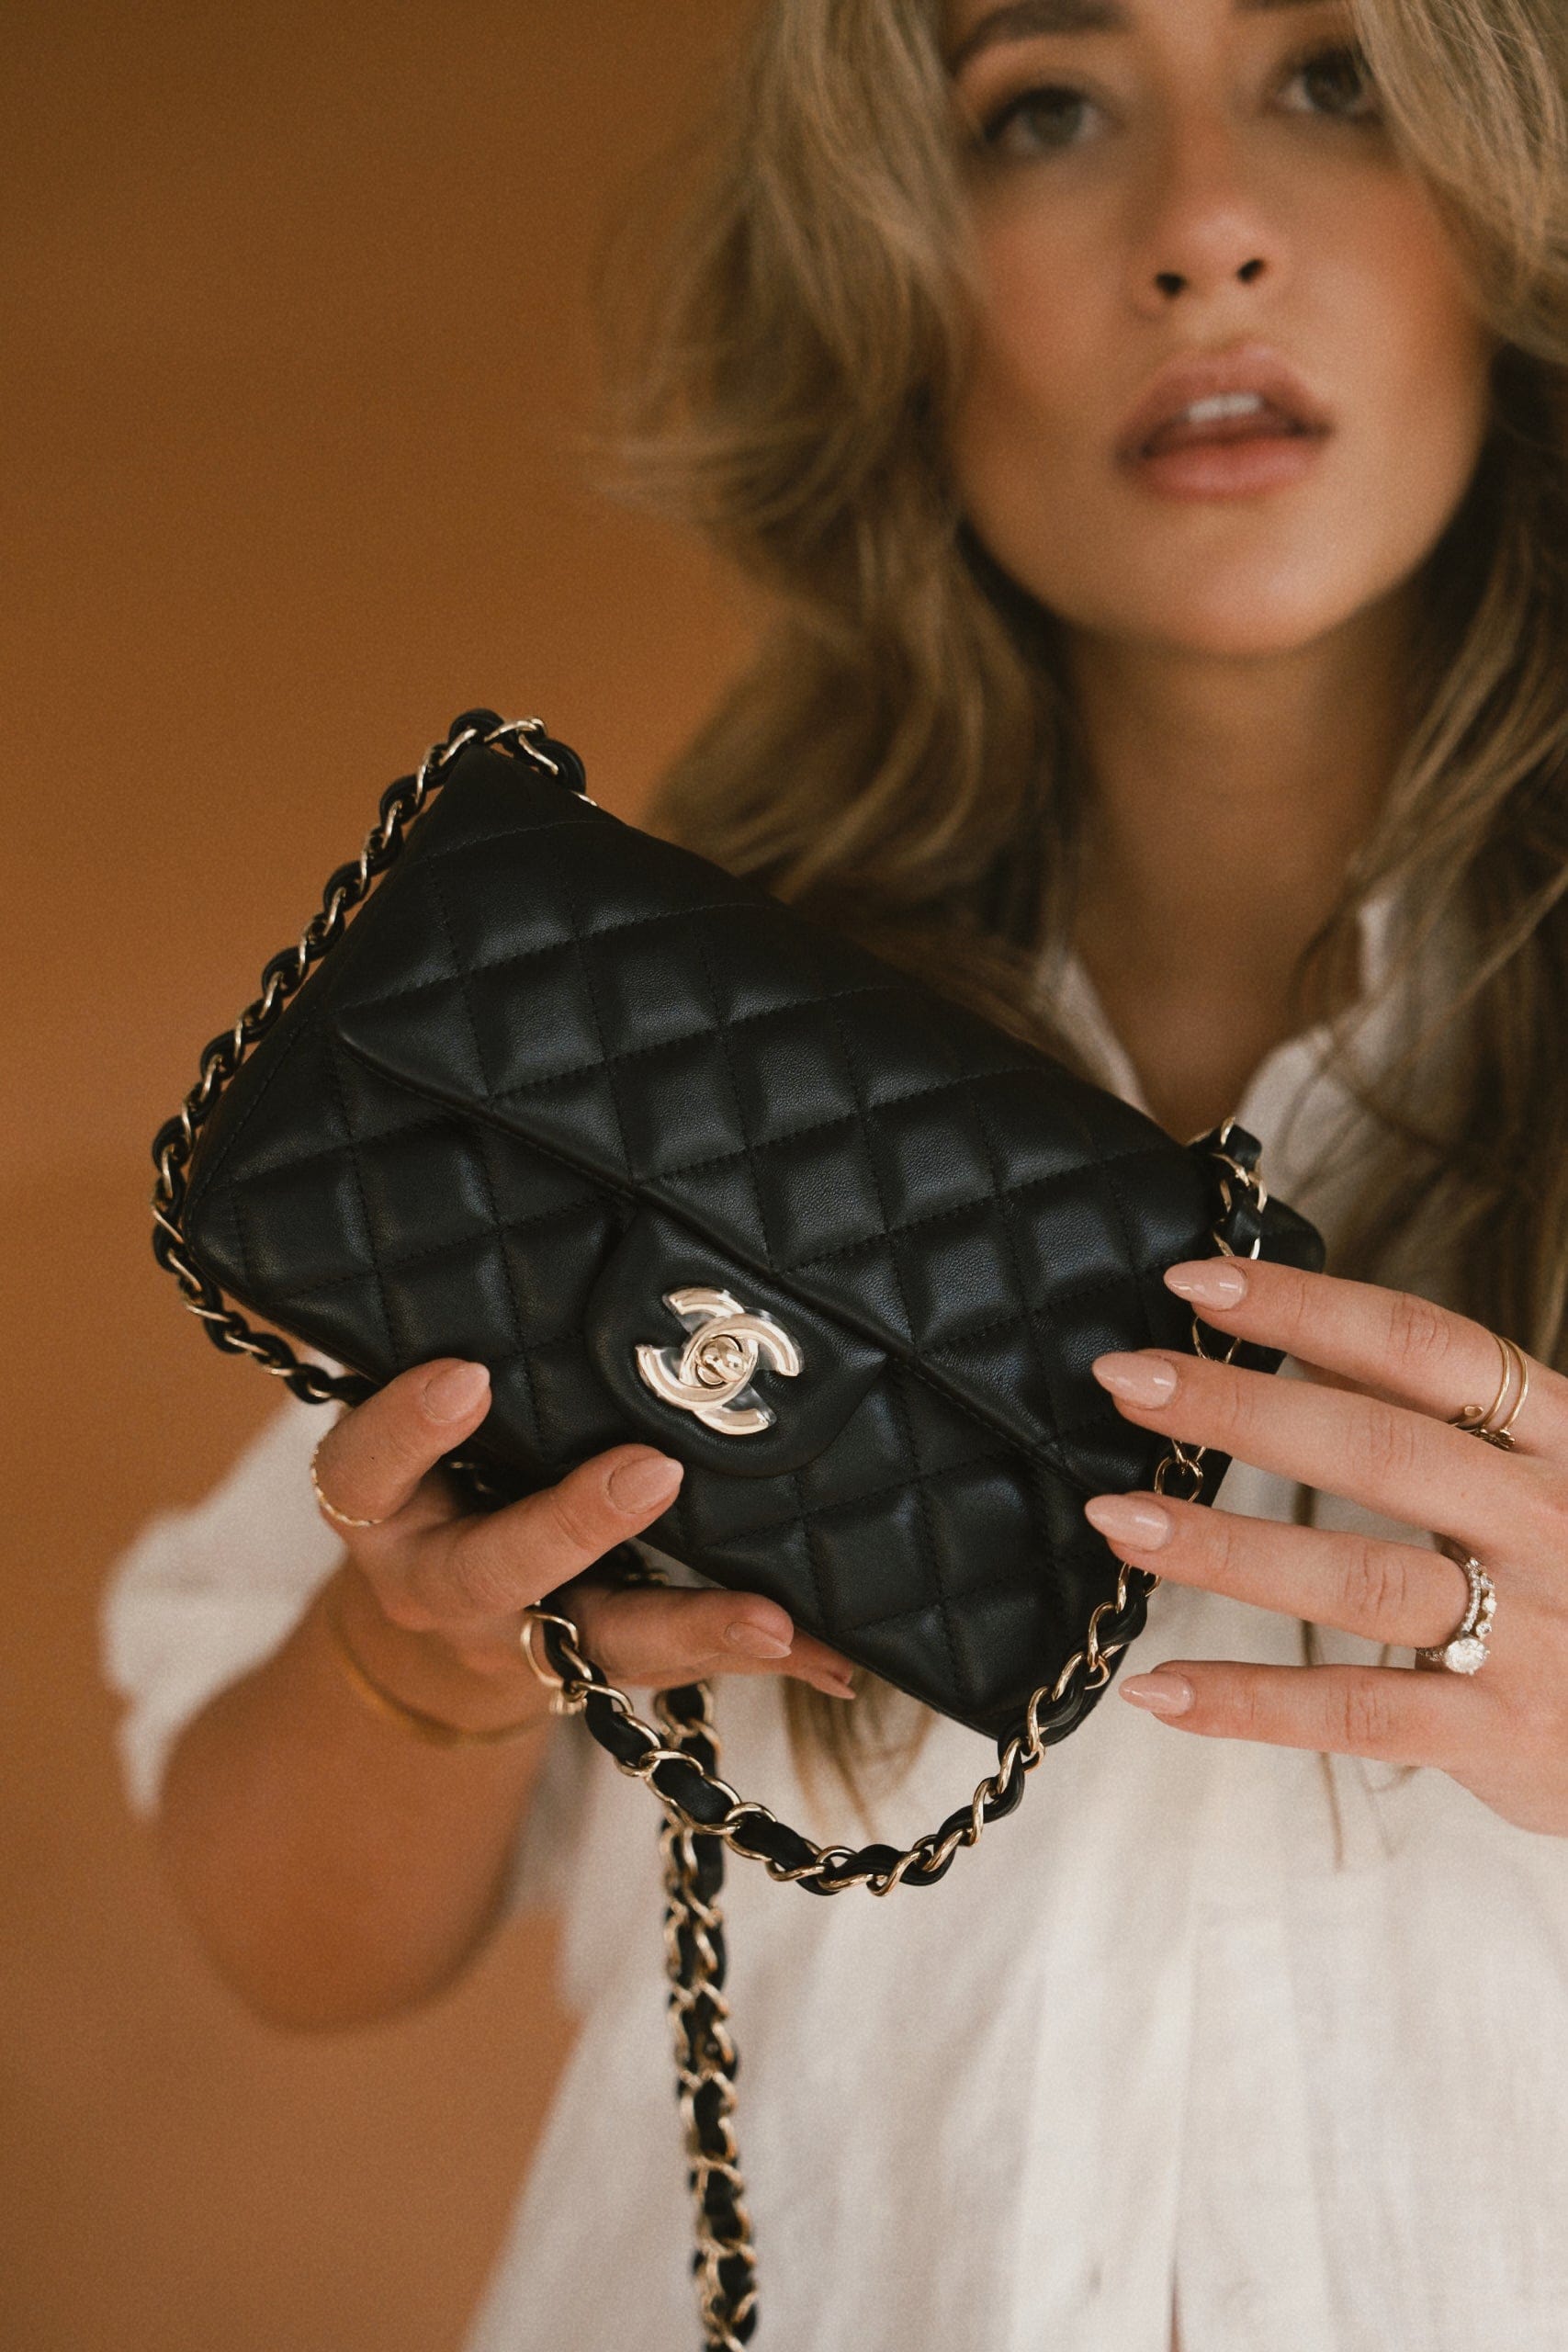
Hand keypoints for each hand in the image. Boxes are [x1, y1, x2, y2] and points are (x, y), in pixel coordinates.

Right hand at [311, 1358, 856, 1716]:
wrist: (443, 1611)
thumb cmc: (446, 1464)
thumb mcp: (421, 1420)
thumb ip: (469, 1347)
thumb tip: (561, 1238)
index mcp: (383, 1506)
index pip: (365, 1470)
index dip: (408, 1427)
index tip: (468, 1375)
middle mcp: (439, 1584)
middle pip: (491, 1571)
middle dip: (573, 1524)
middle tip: (652, 1471)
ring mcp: (517, 1640)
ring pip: (600, 1644)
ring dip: (692, 1628)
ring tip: (773, 1621)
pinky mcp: (595, 1670)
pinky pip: (679, 1666)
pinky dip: (756, 1654)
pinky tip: (833, 1656)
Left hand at [1082, 1259, 1567, 1836]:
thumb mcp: (1543, 1472)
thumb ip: (1435, 1416)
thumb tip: (1308, 1348)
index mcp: (1557, 1435)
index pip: (1422, 1346)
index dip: (1306, 1306)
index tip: (1193, 1281)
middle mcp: (1547, 1519)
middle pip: (1379, 1448)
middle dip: (1240, 1409)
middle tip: (1124, 1380)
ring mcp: (1530, 1630)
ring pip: (1358, 1578)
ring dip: (1225, 1548)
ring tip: (1117, 1518)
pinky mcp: (1501, 1733)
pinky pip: (1357, 1711)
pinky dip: (1250, 1702)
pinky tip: (1158, 1688)